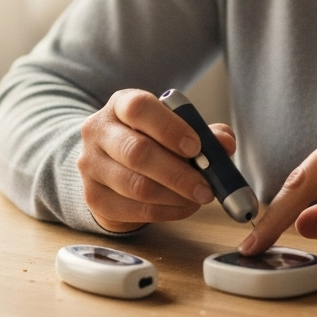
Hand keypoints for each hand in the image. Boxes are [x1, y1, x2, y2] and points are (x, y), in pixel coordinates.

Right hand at [78, 88, 235, 231]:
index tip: (196, 147)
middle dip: (178, 173)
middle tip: (207, 187)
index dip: (169, 128)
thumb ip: (204, 132)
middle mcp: (98, 131)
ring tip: (199, 197)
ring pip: (135, 186)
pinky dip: (165, 212)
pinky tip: (183, 207)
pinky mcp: (93, 197)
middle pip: (137, 152)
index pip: (139, 108)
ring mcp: (90, 165)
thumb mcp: (175, 127)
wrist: (111, 163)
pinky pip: (133, 210)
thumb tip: (225, 144)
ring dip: (175, 196)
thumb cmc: (151, 139)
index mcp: (121, 104)